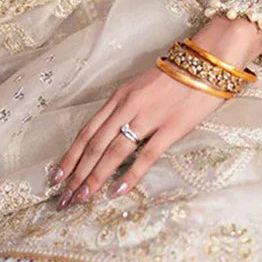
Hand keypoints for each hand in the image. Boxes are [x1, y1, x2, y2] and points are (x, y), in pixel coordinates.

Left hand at [49, 13, 261, 208]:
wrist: (206, 62)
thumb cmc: (174, 75)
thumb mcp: (140, 86)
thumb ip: (123, 108)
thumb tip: (107, 135)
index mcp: (118, 96)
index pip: (87, 131)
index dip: (70, 156)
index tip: (55, 177)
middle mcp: (127, 106)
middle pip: (95, 144)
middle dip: (77, 174)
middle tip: (63, 199)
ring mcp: (149, 117)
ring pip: (114, 152)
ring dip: (95, 178)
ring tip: (82, 199)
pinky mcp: (171, 127)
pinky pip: (146, 155)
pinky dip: (130, 175)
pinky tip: (117, 191)